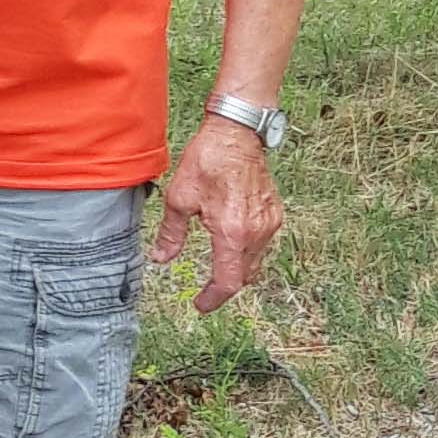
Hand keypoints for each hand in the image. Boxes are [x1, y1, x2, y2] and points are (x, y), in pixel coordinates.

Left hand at [156, 111, 280, 314]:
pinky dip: (247, 252)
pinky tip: (232, 244)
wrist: (237, 133)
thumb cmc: (208, 159)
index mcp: (232, 232)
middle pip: (243, 276)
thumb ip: (171, 234)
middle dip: (223, 286)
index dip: (213, 298)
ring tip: (216, 267)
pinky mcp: (275, 213)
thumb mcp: (180, 198)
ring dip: (236, 269)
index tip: (200, 304)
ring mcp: (270, 223)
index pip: (228, 281)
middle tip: (205, 292)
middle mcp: (256, 231)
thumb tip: (161, 258)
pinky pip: (263, 245)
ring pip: (255, 262)